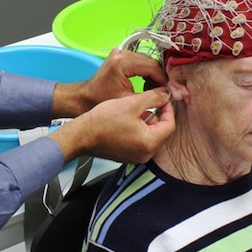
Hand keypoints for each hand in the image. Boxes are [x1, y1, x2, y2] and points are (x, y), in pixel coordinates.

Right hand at [49, 89, 174, 164]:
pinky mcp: (128, 156)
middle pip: (161, 131)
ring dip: (147, 121)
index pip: (170, 124)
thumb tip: (165, 95)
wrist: (82, 135)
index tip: (162, 97)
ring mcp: (136, 157)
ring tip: (135, 109)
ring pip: (151, 135)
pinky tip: (127, 120)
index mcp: (149, 143)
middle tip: (150, 101)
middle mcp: (145, 154)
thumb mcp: (131, 103)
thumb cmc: (102, 121)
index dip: (168, 108)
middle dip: (158, 114)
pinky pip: (141, 141)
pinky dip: (139, 129)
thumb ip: (153, 98)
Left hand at [52, 49, 166, 117]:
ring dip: (152, 75)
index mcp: (123, 63)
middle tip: (163, 92)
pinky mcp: (119, 55)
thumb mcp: (128, 100)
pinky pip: (139, 61)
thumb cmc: (101, 100)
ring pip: (146, 61)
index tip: (168, 91)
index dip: (163, 79)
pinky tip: (145, 85)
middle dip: (158, 77)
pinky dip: (145, 72)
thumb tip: (167, 92)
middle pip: (151, 62)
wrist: (83, 97)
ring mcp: (120, 52)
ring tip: (154, 90)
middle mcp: (122, 53)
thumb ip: (149, 95)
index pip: (152, 67)